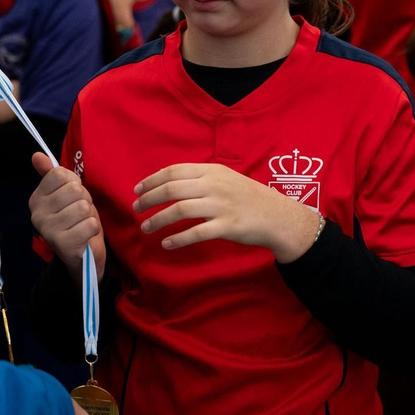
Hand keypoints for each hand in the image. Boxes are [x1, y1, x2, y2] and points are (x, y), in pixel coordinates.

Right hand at [30, 153, 104, 278]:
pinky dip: (93, 229)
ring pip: (83, 207)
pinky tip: (85, 236)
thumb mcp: (65, 194)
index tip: (71, 198)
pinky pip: (90, 224)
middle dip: (84, 200)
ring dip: (89, 215)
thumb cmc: (74, 221)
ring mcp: (48, 230)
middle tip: (79, 215)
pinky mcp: (64, 244)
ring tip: (82, 225)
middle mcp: (37, 214)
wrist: (82, 257)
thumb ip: (52, 175)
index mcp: (36, 199)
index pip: (60, 174)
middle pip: (74, 189)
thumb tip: (37, 155)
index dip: (74, 184)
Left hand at [133, 164, 318, 262]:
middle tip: (136, 209)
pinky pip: (196, 233)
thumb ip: (200, 178)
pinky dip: (178, 239)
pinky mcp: (227, 226)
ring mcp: (221, 206)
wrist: (278, 216)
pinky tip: (166, 244)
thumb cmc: (249, 198)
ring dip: (158, 220)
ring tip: (146, 228)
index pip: (173, 171)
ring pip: (179, 210)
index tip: (137, 190)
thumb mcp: (226, 179)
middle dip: (149, 199)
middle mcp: (214, 185)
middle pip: (172, 189)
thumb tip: (168, 178)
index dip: (152, 180)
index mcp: (212, 171)